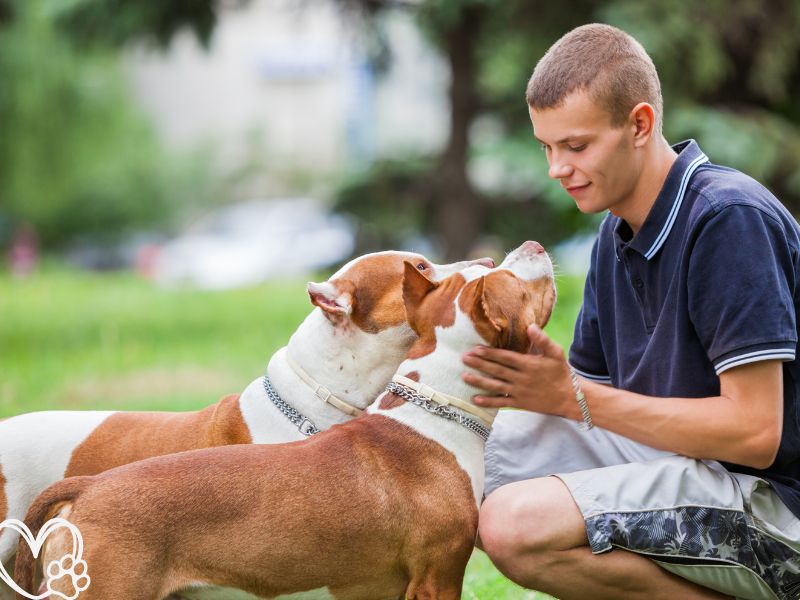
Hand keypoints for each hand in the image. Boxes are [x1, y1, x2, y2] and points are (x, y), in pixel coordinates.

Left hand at [461, 324, 577, 417]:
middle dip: (479, 364)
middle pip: (497, 370)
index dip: (490, 353)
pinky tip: (475, 399)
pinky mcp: (520, 403)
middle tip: (463, 358)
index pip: (505, 357)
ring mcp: (520, 392)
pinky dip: (488, 402)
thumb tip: (531, 326)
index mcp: (529, 364)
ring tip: (464, 377)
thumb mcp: (555, 353)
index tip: (475, 349)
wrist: (570, 397)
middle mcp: (522, 378)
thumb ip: (542, 340)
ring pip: (496, 386)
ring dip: (479, 381)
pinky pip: (502, 403)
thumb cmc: (561, 372)